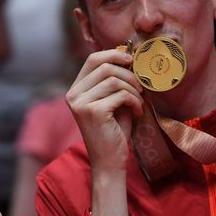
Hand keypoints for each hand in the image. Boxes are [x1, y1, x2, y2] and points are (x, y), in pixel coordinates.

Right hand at [66, 48, 143, 171]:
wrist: (109, 161)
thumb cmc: (113, 130)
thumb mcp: (112, 100)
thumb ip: (115, 80)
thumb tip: (128, 55)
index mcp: (75, 90)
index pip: (92, 59)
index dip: (114, 54)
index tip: (132, 60)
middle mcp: (73, 95)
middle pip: (104, 66)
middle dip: (128, 73)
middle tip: (141, 86)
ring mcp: (81, 103)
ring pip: (114, 80)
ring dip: (133, 89)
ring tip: (140, 101)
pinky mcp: (93, 112)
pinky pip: (121, 94)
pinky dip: (135, 101)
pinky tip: (137, 112)